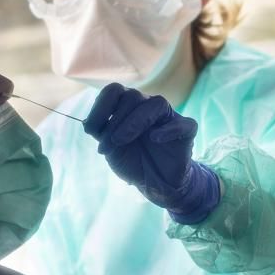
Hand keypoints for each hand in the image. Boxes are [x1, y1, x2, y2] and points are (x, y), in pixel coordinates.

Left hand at [83, 83, 219, 223]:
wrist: (156, 183)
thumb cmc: (133, 161)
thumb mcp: (110, 148)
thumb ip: (101, 132)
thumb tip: (88, 123)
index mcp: (128, 106)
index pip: (114, 91)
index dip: (100, 107)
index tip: (91, 131)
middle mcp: (147, 106)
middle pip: (132, 97)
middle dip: (115, 123)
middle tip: (106, 147)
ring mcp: (168, 117)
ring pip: (156, 104)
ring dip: (134, 123)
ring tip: (121, 142)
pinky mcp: (186, 131)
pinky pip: (182, 124)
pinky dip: (168, 130)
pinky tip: (155, 139)